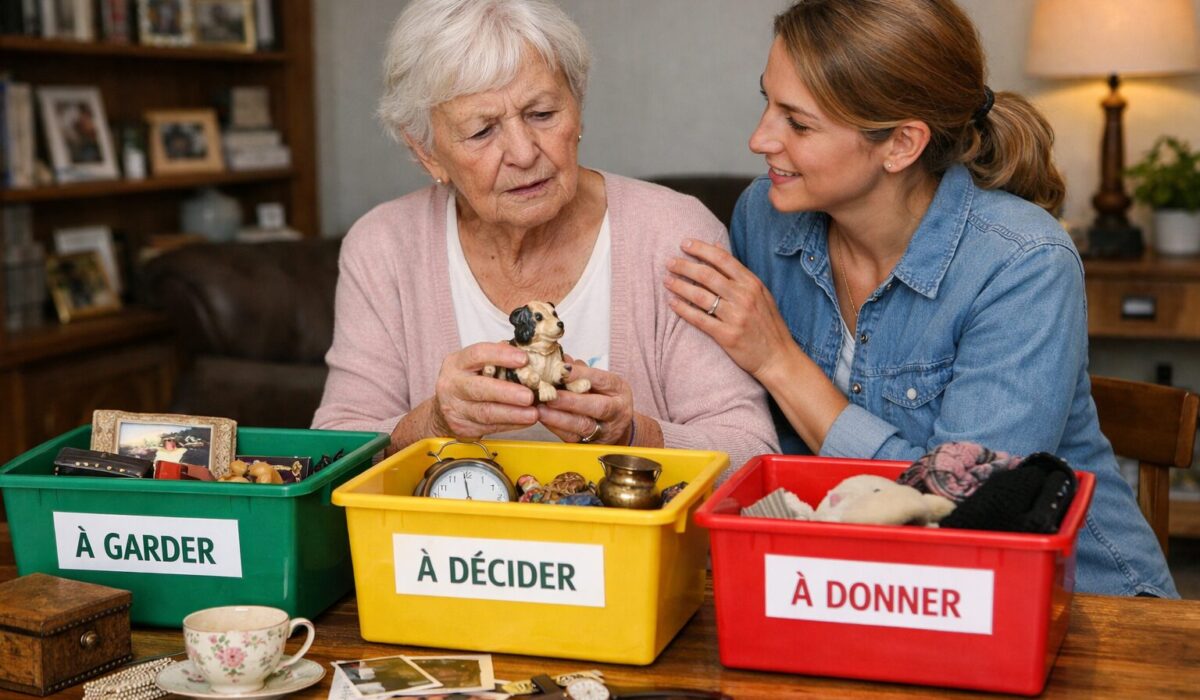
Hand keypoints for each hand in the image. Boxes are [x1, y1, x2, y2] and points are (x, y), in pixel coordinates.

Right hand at [430, 341, 539, 438]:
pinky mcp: (463, 427)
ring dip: (513, 414)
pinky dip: (511, 424)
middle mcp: (452, 385)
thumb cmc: (469, 379)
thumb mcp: (477, 363)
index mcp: (457, 363)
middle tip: (529, 396)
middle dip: (507, 393)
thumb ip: (498, 358)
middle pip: (480, 389)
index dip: (501, 356)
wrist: (446, 407)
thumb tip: (531, 357)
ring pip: (486, 413)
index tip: (524, 359)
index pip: (478, 354)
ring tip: (533, 414)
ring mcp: (455, 408)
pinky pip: (490, 427)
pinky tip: (524, 421)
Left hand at [537, 359, 634, 444]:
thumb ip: (580, 371)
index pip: (602, 380)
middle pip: (598, 407)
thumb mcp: (599, 382)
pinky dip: (555, 428)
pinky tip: (543, 419)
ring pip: (583, 426)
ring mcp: (606, 430)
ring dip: (559, 418)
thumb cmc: (603, 398)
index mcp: (619, 389)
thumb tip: (559, 359)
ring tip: (541, 410)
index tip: (561, 370)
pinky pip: (573, 438)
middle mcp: (617, 410)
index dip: (581, 375)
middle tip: (550, 395)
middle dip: (571, 401)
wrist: (616, 428)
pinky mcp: (591, 444)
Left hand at [665, 238, 795, 379]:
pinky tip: (671, 303)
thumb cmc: (768, 324)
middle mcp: (744, 297)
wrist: (778, 357)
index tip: (684, 243)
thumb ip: (739, 273)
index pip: (723, 259)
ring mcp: (735, 316)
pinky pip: (699, 319)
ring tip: (666, 281)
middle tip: (669, 262)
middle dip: (684, 266)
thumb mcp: (761, 293)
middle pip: (707, 275)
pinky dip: (683, 309)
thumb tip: (718, 247)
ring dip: (680, 286)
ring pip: (700, 295)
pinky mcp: (727, 336)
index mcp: (752, 284)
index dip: (701, 249)